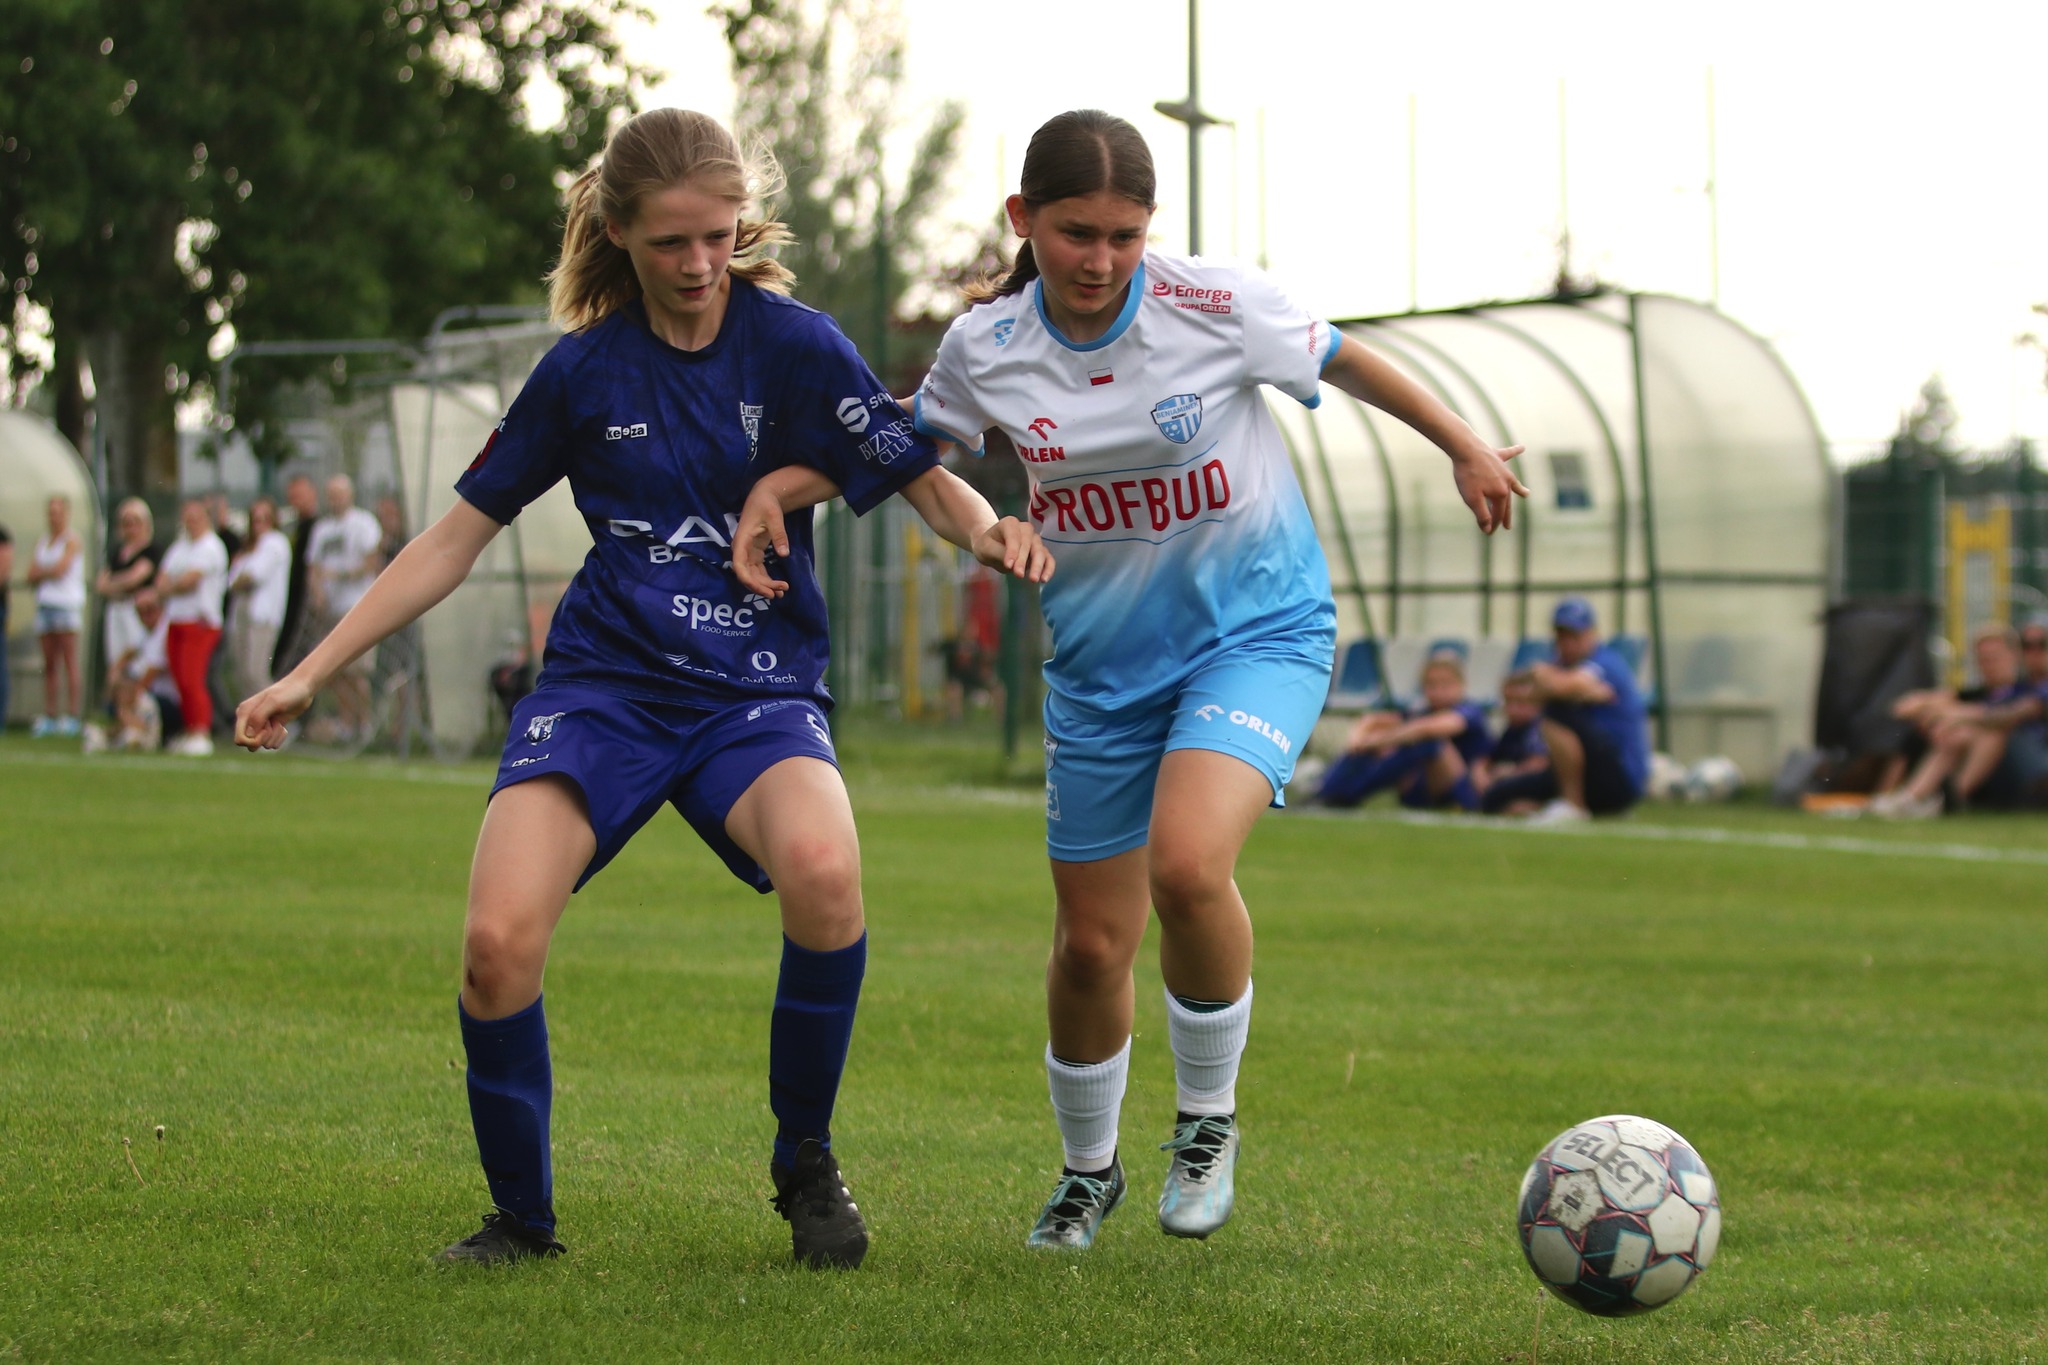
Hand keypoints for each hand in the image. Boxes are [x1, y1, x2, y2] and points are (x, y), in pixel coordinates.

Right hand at [235, 675, 313, 750]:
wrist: (302, 689)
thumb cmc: (288, 692)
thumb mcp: (274, 702)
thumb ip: (259, 717)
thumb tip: (249, 735)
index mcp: (244, 713)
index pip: (239, 739)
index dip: (252, 741)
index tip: (265, 731)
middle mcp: (249, 720)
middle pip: (250, 745)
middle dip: (264, 740)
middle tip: (272, 725)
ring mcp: (260, 726)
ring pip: (262, 745)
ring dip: (274, 737)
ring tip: (279, 722)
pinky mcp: (271, 729)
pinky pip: (272, 744)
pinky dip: (279, 738)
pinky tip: (282, 726)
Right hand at [731, 485, 791, 599]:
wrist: (764, 497)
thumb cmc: (766, 504)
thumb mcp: (774, 517)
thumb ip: (779, 535)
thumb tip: (784, 554)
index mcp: (741, 541)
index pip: (739, 565)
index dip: (748, 580)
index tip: (763, 590)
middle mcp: (741, 549)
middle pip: (746, 574)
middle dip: (761, 586)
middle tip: (779, 593)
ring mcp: (747, 553)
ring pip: (753, 575)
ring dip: (765, 585)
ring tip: (782, 592)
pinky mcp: (754, 554)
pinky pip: (758, 571)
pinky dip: (767, 580)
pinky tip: (779, 586)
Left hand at [970, 516, 1053, 582]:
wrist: (992, 548)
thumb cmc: (987, 546)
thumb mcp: (985, 549)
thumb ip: (998, 553)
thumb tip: (1012, 564)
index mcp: (1010, 523)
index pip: (1014, 536)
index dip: (1012, 550)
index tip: (1008, 565)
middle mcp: (1025, 529)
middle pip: (1029, 543)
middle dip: (1024, 560)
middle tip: (1018, 575)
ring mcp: (1035, 540)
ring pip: (1040, 551)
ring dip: (1038, 566)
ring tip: (1033, 579)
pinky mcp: (1040, 552)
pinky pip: (1048, 559)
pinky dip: (1048, 568)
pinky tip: (1044, 579)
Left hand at [1451, 443, 1528, 534]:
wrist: (1465, 449)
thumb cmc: (1467, 474)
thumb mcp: (1472, 499)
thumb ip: (1482, 514)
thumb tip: (1488, 529)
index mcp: (1500, 493)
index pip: (1498, 514)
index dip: (1493, 525)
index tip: (1488, 534)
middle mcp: (1506, 482)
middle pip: (1506, 502)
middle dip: (1505, 515)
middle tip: (1508, 527)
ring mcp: (1503, 468)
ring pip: (1512, 482)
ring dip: (1518, 489)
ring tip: (1526, 494)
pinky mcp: (1497, 456)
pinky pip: (1508, 454)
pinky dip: (1515, 452)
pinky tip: (1522, 448)